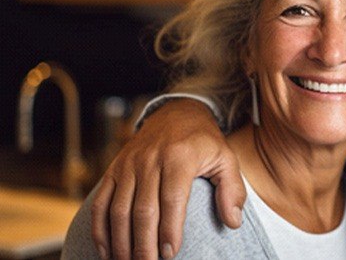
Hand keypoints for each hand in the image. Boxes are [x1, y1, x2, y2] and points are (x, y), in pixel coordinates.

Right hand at [90, 99, 245, 259]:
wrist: (176, 113)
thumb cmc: (204, 142)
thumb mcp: (226, 158)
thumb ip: (233, 190)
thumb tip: (233, 222)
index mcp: (180, 157)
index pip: (172, 198)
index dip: (169, 229)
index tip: (170, 253)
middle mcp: (150, 160)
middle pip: (142, 209)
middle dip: (144, 243)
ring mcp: (128, 165)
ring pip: (118, 209)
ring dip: (121, 242)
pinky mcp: (114, 169)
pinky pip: (101, 202)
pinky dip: (100, 229)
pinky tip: (107, 251)